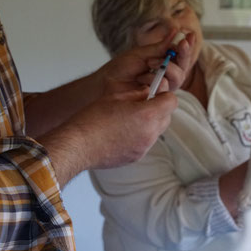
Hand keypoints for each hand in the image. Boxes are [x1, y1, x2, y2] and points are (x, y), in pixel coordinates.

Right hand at [42, 88, 177, 185]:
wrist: (78, 145)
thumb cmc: (92, 118)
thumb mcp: (117, 96)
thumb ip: (138, 94)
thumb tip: (149, 93)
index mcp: (147, 114)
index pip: (172, 101)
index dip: (163, 95)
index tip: (154, 93)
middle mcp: (150, 133)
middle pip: (167, 117)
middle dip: (158, 109)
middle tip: (140, 104)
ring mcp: (144, 147)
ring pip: (156, 131)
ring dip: (149, 123)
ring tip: (127, 119)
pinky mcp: (136, 157)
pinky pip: (145, 143)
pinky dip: (139, 136)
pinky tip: (121, 132)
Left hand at [97, 30, 195, 94]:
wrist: (106, 84)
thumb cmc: (120, 69)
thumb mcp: (141, 54)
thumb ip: (160, 48)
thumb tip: (176, 33)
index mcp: (162, 64)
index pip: (179, 56)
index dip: (186, 47)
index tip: (190, 35)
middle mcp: (165, 77)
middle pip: (183, 68)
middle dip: (183, 55)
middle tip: (180, 45)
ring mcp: (161, 89)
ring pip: (178, 78)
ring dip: (168, 68)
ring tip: (150, 63)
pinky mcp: (156, 100)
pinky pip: (166, 90)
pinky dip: (157, 81)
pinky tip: (142, 77)